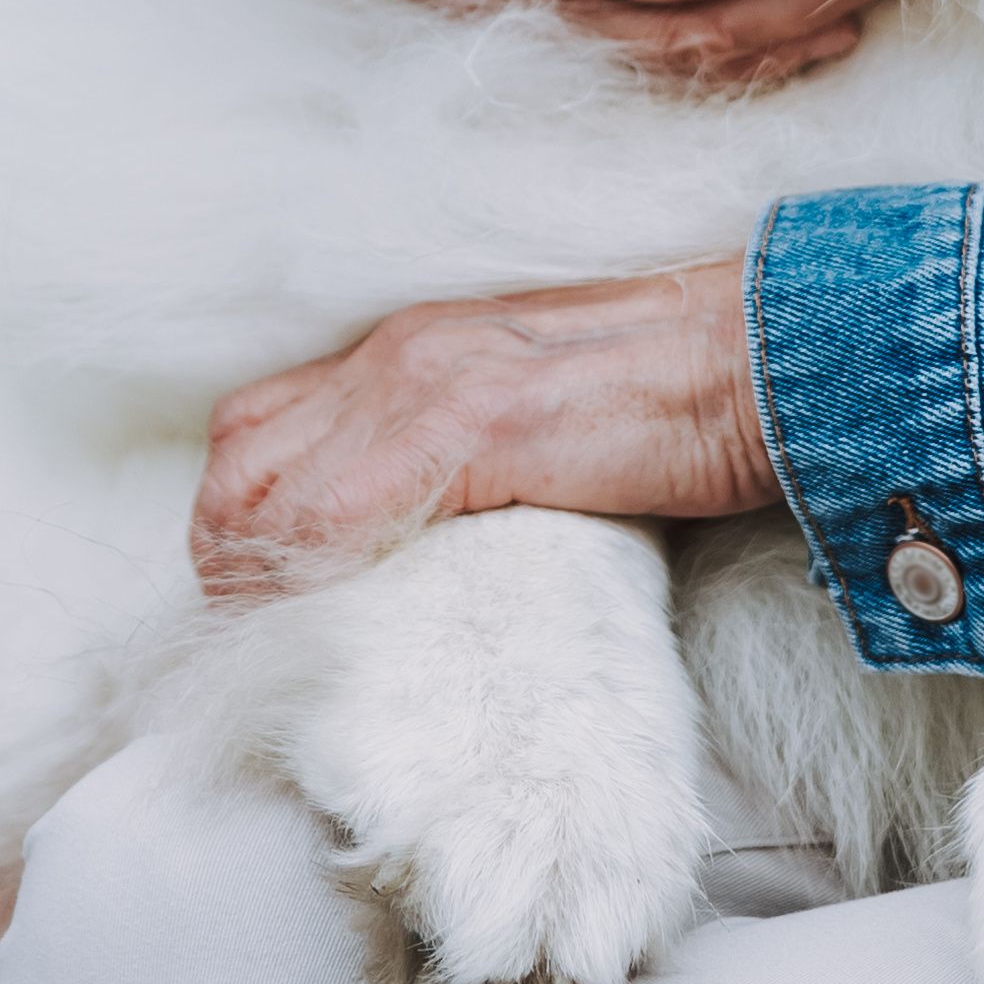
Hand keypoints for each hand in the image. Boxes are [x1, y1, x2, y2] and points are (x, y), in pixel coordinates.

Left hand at [192, 259, 783, 598]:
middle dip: (224, 552)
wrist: (759, 364)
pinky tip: (331, 618)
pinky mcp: (472, 423)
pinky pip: (338, 510)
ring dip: (254, 571)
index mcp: (408, 349)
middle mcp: (397, 352)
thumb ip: (458, 460)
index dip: (237, 518)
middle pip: (236, 455)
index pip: (258, 426)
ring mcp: (426, 382)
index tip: (258, 594)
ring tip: (283, 634)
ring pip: (262, 485)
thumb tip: (416, 546)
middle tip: (256, 628)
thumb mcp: (528, 421)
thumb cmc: (666, 407)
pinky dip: (312, 570)